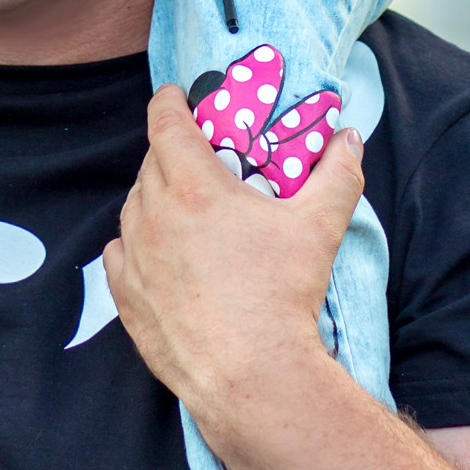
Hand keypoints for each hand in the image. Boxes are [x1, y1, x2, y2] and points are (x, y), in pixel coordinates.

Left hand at [103, 86, 363, 433]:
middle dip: (171, 152)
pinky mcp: (126, 297)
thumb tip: (349, 140)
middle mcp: (154, 215)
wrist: (251, 374)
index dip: (169, 102)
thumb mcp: (319, 226)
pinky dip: (134, 243)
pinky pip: (120, 253)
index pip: (166, 124)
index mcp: (194, 187)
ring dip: (152, 196)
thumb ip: (336, 174)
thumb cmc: (283, 295)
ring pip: (133, 207)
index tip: (175, 95)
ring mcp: (135, 258)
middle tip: (197, 157)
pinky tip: (154, 250)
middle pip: (151, 164)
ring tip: (181, 205)